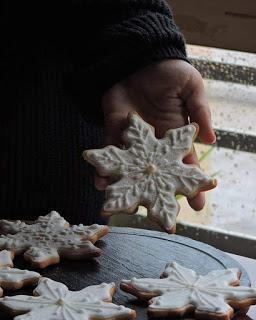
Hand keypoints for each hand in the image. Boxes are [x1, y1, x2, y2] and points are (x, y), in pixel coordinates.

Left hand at [97, 59, 215, 210]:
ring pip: (130, 168)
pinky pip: (109, 151)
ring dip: (127, 186)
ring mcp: (133, 139)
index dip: (191, 184)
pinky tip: (101, 181)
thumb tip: (210, 139)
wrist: (139, 57)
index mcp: (174, 135)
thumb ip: (200, 112)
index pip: (184, 164)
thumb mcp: (192, 88)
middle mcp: (153, 143)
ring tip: (123, 205)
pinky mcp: (114, 130)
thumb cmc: (169, 72)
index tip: (197, 205)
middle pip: (156, 174)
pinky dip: (104, 165)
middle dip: (158, 194)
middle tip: (159, 218)